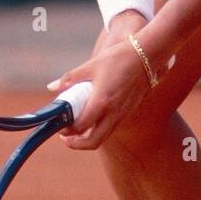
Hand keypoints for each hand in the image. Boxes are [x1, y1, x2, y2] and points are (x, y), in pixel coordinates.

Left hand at [46, 18, 156, 150]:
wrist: (148, 55)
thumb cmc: (119, 58)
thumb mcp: (91, 66)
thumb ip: (70, 78)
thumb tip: (52, 87)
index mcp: (102, 102)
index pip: (80, 126)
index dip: (66, 130)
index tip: (59, 125)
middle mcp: (113, 113)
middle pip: (93, 142)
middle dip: (77, 144)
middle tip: (66, 137)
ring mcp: (123, 114)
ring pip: (103, 136)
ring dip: (89, 137)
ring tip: (77, 126)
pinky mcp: (128, 111)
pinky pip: (112, 127)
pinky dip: (100, 127)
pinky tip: (93, 115)